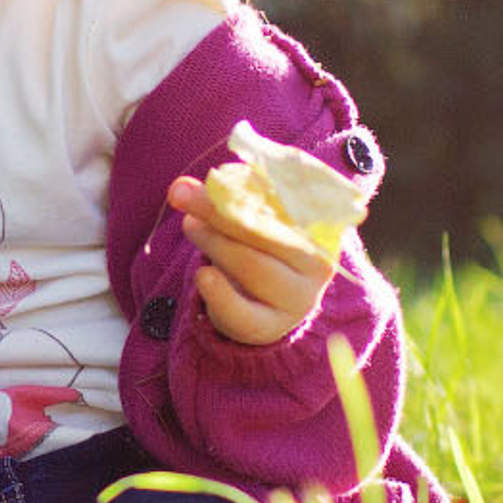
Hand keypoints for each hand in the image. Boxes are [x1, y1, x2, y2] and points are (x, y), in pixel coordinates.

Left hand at [170, 173, 338, 348]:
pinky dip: (218, 293)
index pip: (289, 202)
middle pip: (267, 232)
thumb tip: (182, 187)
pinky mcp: (271, 326)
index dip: (251, 187)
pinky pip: (243, 313)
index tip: (215, 176)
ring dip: (214, 242)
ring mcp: (298, 298)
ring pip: (253, 266)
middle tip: (182, 194)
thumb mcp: (253, 217)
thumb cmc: (260, 247)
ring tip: (190, 225)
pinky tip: (203, 274)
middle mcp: (317, 263)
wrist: (269, 304)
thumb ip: (226, 197)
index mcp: (320, 227)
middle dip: (220, 210)